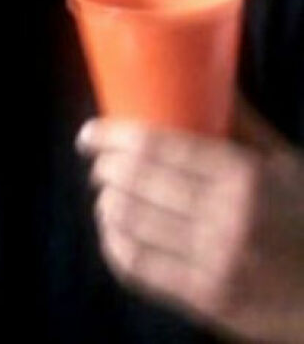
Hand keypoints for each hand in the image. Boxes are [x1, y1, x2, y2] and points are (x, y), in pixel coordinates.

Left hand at [76, 101, 303, 342]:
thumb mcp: (284, 162)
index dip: (111, 137)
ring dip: (106, 202)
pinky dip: (115, 243)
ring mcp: (215, 264)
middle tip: (96, 159)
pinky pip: (140, 268)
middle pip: (136, 182)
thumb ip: (242, 122)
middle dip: (104, 167)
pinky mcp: (207, 302)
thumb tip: (206, 71)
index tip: (89, 133)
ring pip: (131, 223)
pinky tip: (112, 230)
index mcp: (244, 176)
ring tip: (104, 191)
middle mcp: (226, 219)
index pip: (157, 147)